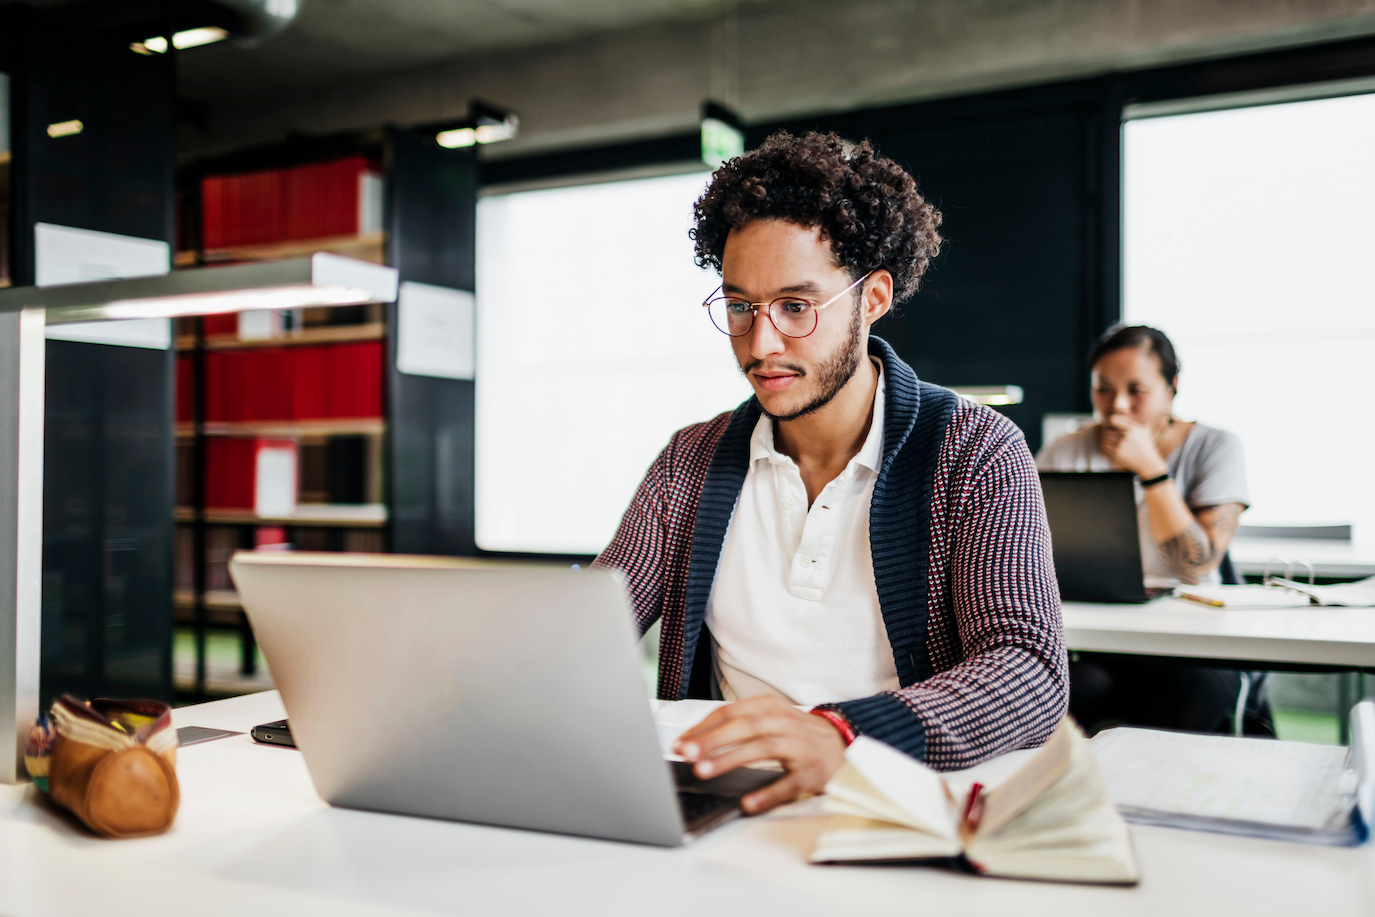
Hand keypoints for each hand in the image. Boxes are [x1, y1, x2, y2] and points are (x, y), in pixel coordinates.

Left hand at [671, 695, 847, 814]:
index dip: (702, 728)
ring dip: (730, 759)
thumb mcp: (769, 719)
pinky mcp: (811, 772)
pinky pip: (787, 783)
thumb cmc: (795, 734)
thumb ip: (737, 727)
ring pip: (761, 749)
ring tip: (705, 771)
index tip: (680, 742)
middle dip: (712, 740)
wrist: (841, 745)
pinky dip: (767, 792)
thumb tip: (695, 742)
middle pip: (744, 727)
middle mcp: (783, 722)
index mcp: (769, 706)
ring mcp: (799, 746)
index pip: (729, 713)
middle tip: (687, 753)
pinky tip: (747, 802)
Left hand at [1098, 416, 1167, 478]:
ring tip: (1110, 439)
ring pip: (1105, 437)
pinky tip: (1109, 445)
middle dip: (1108, 430)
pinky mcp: (1118, 454)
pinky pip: (1105, 446)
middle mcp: (1127, 436)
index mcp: (1133, 429)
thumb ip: (1137, 422)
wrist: (1148, 463)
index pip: (1114, 419)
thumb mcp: (1145, 431)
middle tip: (1109, 432)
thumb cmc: (1146, 445)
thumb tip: (1127, 411)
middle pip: (1108, 429)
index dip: (1111, 420)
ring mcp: (1122, 445)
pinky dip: (1105, 445)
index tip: (1112, 422)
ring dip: (1106, 438)